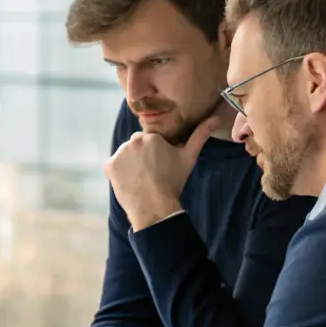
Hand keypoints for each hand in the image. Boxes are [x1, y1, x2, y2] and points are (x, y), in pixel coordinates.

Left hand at [105, 116, 219, 229]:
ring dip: (131, 163)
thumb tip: (216, 118)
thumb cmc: (173, 182)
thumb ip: (200, 136)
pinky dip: (119, 172)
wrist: (155, 207)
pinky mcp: (109, 166)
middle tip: (151, 173)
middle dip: (142, 155)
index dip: (156, 153)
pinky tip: (130, 182)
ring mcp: (119, 153)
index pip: (151, 140)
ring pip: (125, 155)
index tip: (161, 165)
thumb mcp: (188, 158)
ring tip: (141, 178)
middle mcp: (132, 141)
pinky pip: (114, 165)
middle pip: (137, 145)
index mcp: (151, 137)